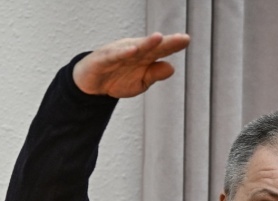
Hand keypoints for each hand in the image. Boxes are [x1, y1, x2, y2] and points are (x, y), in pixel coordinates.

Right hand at [73, 32, 189, 97]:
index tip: (186, 40)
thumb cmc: (117, 79)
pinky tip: (133, 50)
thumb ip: (154, 74)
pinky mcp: (103, 59)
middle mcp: (133, 51)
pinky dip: (123, 53)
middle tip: (180, 38)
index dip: (173, 45)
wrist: (91, 85)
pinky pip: (114, 55)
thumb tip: (172, 68)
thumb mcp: (140, 82)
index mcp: (143, 56)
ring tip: (159, 38)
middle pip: (151, 46)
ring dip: (146, 43)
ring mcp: (118, 53)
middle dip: (165, 42)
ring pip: (134, 48)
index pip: (160, 50)